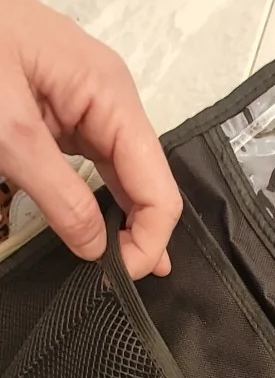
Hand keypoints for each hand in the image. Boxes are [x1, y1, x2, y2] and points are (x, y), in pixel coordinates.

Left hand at [0, 0, 181, 278]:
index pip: (157, 186)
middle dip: (142, 234)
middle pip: (149, 182)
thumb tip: (97, 249)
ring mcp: (92, 107)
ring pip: (126, 177)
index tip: (120, 277)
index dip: (148, 238)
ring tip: (124, 267)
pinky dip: (105, 201)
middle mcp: (113, 101)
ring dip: (128, 222)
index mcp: (113, 97)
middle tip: (119, 280)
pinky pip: (100, 166)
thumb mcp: (10, 133)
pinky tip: (109, 229)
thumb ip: (59, 197)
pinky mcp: (68, 115)